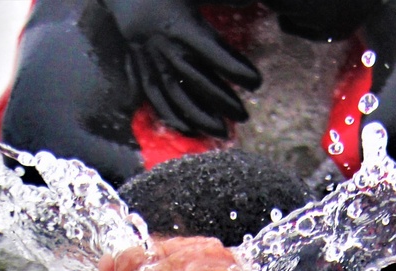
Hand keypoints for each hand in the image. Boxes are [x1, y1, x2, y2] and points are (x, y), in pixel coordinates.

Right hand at [105, 0, 260, 136]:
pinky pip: (153, 96)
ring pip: (174, 94)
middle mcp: (163, 45)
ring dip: (199, 117)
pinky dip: (171, 115)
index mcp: (179, 22)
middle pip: (195, 79)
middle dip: (221, 101)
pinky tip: (189, 129)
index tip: (255, 81)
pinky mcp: (139, 67)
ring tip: (222, 133)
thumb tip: (252, 0)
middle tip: (243, 116)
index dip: (235, 67)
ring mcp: (148, 59)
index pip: (212, 50)